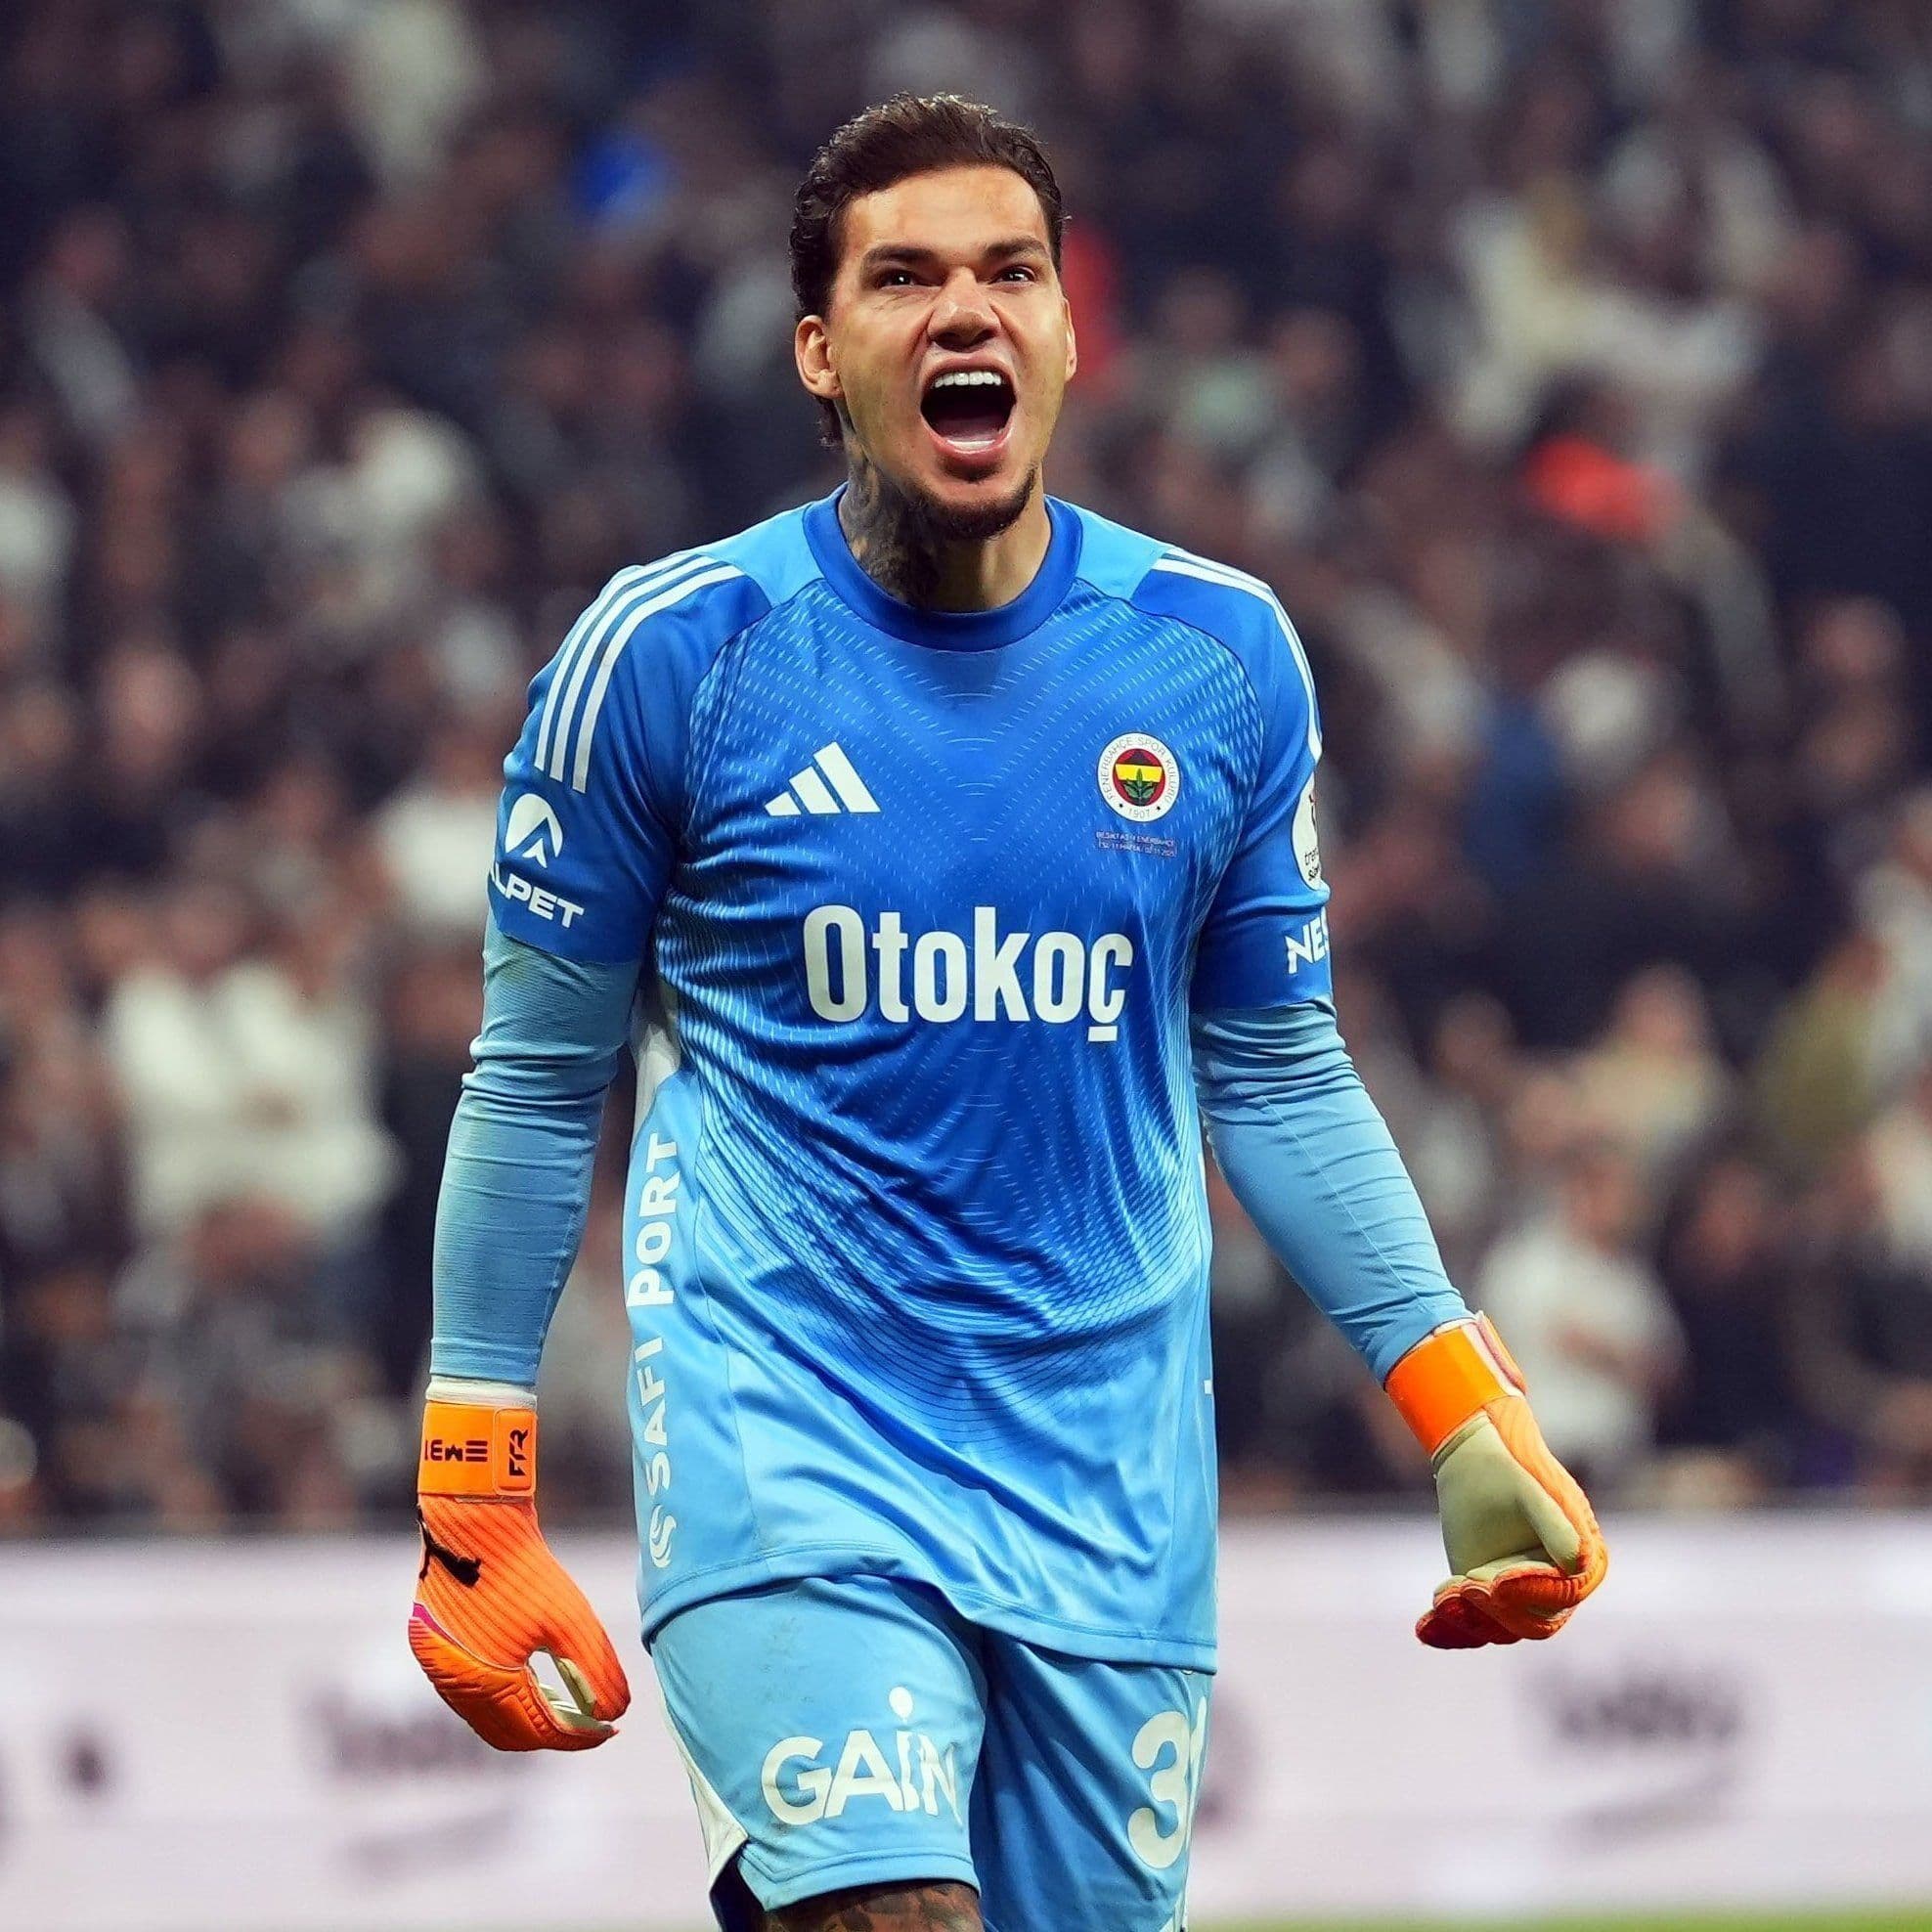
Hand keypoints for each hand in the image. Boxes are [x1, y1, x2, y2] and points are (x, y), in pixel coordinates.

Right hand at [410, 1397, 630, 1748]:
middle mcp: (454, 1685)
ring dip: (523, 1714)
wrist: (473, 1520)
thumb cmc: (525, 1570)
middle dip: (549, 1733)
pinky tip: (526, 1672)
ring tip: (564, 1699)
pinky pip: (465, 1686)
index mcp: (486, 1686)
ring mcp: (436, 1665)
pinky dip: (498, 1692)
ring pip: (483, 1713)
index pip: (538, 1733)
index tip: (609, 1729)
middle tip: (587, 1721)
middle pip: (507, 1733)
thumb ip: (596, 1670)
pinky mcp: (429, 1641)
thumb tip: (615, 1712)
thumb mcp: (571, 1620)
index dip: (578, 1737)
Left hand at [1386, 1316, 1608, 1647]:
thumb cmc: (1509, 1465)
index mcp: (1583, 1559)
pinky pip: (1471, 1624)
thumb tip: (1579, 1562)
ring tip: (1441, 1598)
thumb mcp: (1529, 1488)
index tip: (1495, 1581)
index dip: (1530, 1592)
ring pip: (1498, 1628)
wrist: (1473, 1457)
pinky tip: (1424, 1630)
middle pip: (1533, 1622)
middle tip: (1463, 1586)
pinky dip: (1448, 1630)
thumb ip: (1554, 1522)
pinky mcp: (1486, 1597)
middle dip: (1497, 1610)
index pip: (1562, 1593)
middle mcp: (1557, 1587)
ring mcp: (1520, 1597)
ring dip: (1468, 1620)